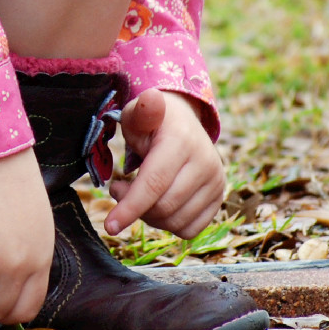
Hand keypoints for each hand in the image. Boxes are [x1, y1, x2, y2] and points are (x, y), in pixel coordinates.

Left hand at [105, 90, 226, 238]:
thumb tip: (151, 99)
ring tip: (138, 193)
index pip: (154, 183)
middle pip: (164, 207)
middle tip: (119, 187)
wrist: (183, 123)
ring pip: (176, 222)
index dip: (130, 207)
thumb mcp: (139, 113)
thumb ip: (141, 112)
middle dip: (134, 207)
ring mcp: (216, 182)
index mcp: (183, 142)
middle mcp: (206, 163)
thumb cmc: (153, 123)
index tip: (110, 226)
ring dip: (150, 216)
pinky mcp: (219, 198)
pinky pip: (189, 229)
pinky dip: (169, 224)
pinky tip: (159, 202)